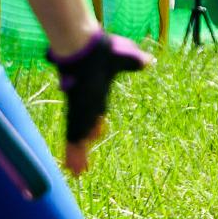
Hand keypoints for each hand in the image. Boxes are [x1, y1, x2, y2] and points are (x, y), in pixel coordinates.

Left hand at [49, 28, 151, 175]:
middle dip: (81, 147)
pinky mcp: (75, 110)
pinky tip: (70, 163)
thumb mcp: (126, 56)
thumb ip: (134, 62)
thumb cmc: (104, 48)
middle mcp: (86, 102)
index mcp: (96, 91)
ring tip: (75, 172)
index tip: (95, 136)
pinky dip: (73, 148)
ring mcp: (79, 107)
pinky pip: (74, 133)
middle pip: (82, 129)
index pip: (95, 112)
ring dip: (76, 154)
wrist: (87, 45)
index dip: (93, 126)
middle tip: (79, 165)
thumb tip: (147, 61)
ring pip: (77, 135)